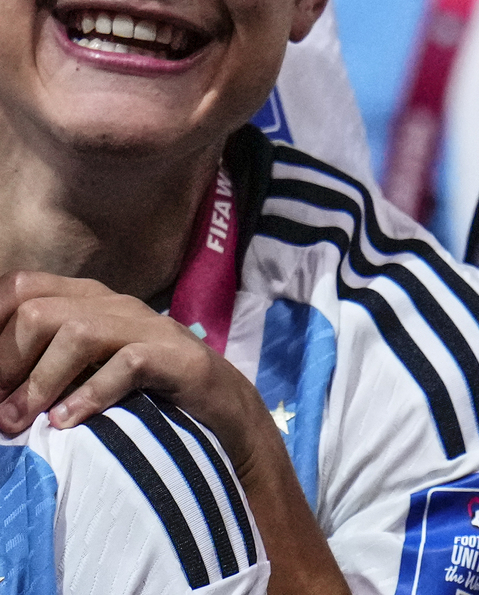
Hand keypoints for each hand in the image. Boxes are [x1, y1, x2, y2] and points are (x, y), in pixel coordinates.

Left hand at [0, 270, 351, 594]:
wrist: (221, 410)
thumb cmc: (142, 394)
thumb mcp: (85, 372)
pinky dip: (90, 394)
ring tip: (22, 424)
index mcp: (87, 300)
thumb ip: (42, 368)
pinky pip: (126, 364)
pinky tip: (69, 421)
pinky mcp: (177, 357)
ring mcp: (148, 327)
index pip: (21, 287)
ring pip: (76, 334)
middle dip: (7, 364)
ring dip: (39, 384)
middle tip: (0, 414)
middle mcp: (115, 305)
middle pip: (39, 312)